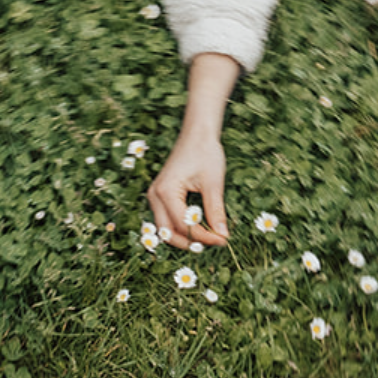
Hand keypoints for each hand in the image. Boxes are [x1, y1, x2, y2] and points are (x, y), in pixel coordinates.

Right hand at [147, 130, 229, 247]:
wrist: (197, 134)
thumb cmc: (205, 153)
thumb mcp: (213, 184)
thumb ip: (215, 211)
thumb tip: (223, 236)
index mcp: (166, 192)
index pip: (184, 225)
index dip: (204, 237)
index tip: (223, 240)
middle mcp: (155, 195)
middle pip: (168, 232)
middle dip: (190, 242)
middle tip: (214, 243)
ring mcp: (155, 196)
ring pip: (165, 228)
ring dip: (184, 237)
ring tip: (208, 239)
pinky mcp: (160, 195)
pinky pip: (167, 219)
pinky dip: (181, 227)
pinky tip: (199, 228)